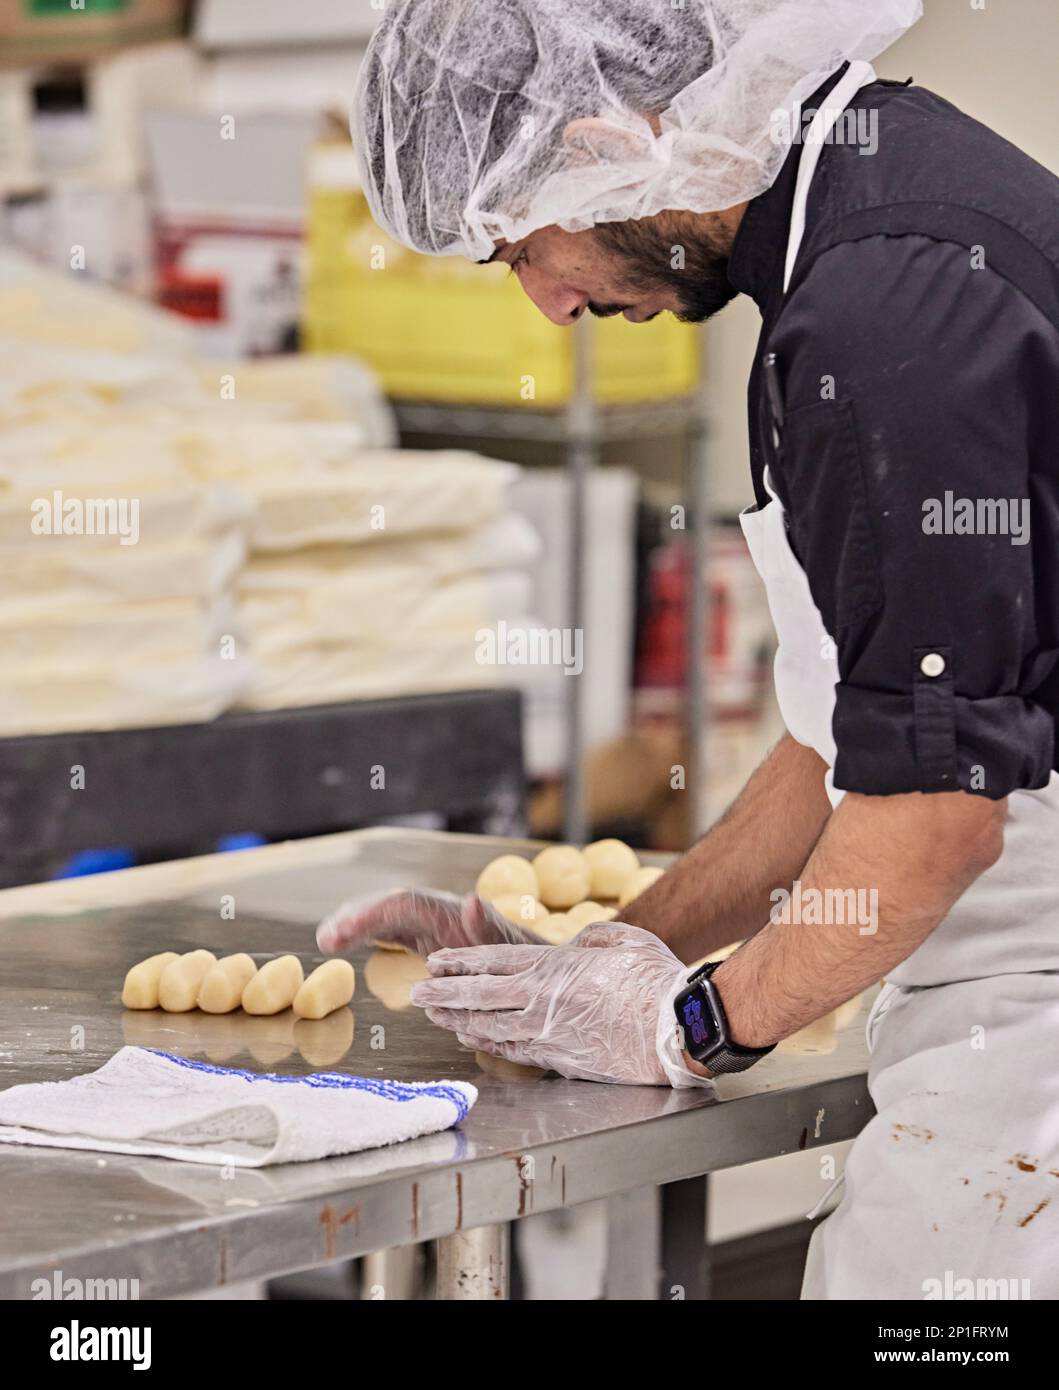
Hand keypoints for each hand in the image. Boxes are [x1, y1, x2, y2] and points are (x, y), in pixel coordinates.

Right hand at [317, 889, 545, 956]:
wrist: (530, 966)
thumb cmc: (520, 956)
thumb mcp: (509, 944)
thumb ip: (490, 926)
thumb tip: (470, 901)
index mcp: (449, 912)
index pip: (404, 904)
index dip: (372, 915)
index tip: (345, 930)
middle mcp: (434, 912)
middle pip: (386, 906)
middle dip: (354, 917)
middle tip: (326, 938)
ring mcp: (426, 924)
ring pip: (383, 916)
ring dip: (353, 924)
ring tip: (324, 939)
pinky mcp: (423, 937)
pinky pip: (387, 930)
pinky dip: (363, 934)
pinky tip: (338, 941)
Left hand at [410, 922, 713, 1086]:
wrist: (675, 1028)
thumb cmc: (655, 980)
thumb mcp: (620, 940)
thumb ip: (590, 939)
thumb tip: (575, 946)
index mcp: (555, 967)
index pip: (494, 962)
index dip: (461, 962)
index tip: (436, 962)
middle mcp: (542, 1001)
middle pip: (481, 995)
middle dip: (444, 993)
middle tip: (415, 992)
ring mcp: (549, 1034)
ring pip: (489, 1026)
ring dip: (456, 1019)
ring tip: (432, 1015)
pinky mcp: (560, 1061)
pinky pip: (513, 1051)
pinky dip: (487, 1044)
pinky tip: (470, 1038)